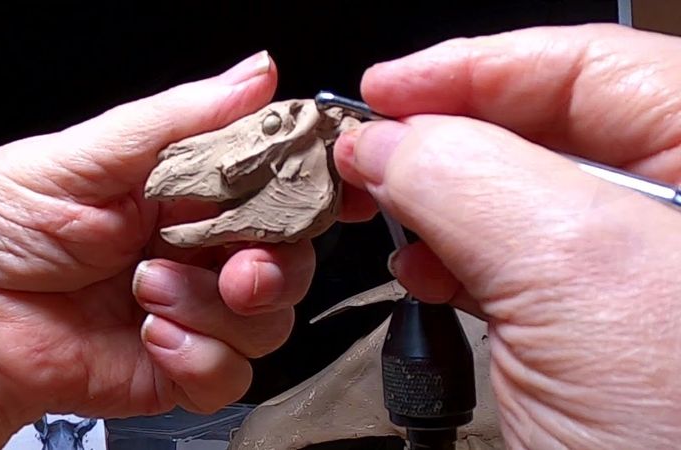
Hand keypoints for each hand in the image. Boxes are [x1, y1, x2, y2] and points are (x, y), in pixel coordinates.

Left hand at [0, 52, 372, 448]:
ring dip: (215, 309)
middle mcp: (196, 250)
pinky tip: (149, 334)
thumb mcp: (82, 154)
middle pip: (289, 259)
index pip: (273, 186)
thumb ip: (178, 119)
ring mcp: (192, 311)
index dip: (310, 189)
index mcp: (184, 190)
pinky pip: (231, 375)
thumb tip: (255, 74)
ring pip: (269, 321)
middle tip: (236, 265)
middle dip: (274, 265)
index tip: (334, 193)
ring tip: (149, 289)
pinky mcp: (179, 366)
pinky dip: (199, 357)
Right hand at [336, 24, 680, 448]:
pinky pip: (514, 261)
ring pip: (519, 195)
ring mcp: (639, 273)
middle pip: (546, 125)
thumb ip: (466, 175)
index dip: (474, 66)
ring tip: (388, 210)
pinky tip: (427, 269)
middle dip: (444, 133)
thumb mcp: (577, 271)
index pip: (587, 62)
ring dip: (441, 199)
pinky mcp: (598, 326)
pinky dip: (455, 258)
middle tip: (367, 150)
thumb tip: (384, 139)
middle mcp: (679, 211)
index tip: (388, 89)